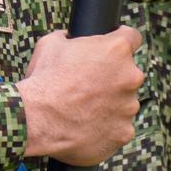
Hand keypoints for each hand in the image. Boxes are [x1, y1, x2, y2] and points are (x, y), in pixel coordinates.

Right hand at [15, 25, 142, 167]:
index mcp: (117, 49)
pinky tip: (87, 127)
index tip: (113, 52)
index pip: (133, 38)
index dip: (121, 44)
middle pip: (129, 74)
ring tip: (84, 110)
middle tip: (89, 87)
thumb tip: (70, 38)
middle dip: (113, 79)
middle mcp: (130, 76)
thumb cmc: (43, 79)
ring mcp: (129, 106)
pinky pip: (119, 128)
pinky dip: (107, 128)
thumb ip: (70, 38)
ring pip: (125, 103)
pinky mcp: (123, 132)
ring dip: (110, 104)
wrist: (36, 118)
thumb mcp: (51, 44)